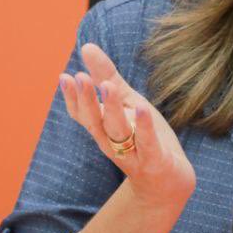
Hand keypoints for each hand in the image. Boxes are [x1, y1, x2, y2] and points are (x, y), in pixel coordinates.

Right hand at [58, 43, 196, 209]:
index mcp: (104, 128)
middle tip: (78, 77)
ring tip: (107, 86)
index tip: (64, 77)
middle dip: (86, 101)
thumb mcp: (128, 103)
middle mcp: (112, 142)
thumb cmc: (143, 139)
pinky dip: (143, 127)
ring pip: (117, 131)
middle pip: (96, 121)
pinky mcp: (155, 161)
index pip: (82, 114)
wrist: (168, 185)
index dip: (72, 97)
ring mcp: (132, 154)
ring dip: (111, 109)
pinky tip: (142, 108)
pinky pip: (148, 143)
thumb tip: (86, 47)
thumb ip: (107, 77)